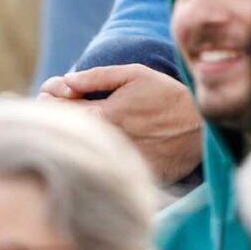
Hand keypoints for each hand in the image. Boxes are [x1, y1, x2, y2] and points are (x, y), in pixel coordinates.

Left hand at [42, 64, 205, 181]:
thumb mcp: (135, 75)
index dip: (49, 100)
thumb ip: (98, 77)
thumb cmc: (167, 96)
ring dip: (74, 135)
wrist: (201, 128)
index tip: (55, 94)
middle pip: (62, 132)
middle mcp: (106, 141)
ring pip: (79, 148)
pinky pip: (100, 164)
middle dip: (56, 116)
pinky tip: (101, 143)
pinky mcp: (127, 174)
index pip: (55, 111)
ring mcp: (116, 160)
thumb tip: (67, 79)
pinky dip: (94, 152)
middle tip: (64, 106)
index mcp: (104, 115)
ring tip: (86, 122)